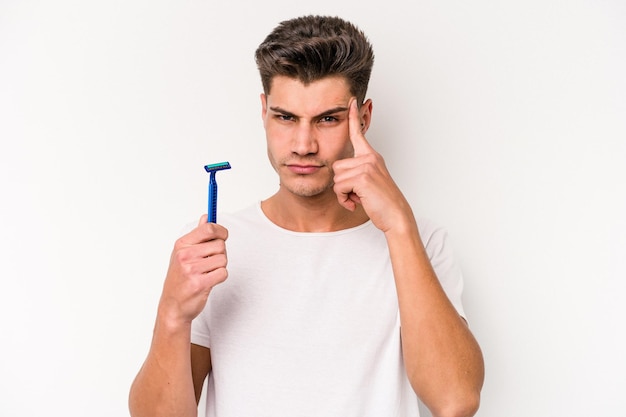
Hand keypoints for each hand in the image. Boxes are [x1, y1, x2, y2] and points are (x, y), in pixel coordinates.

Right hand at [158, 214, 227, 325]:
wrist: (173, 306)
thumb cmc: (179, 278)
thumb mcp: (183, 254)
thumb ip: (197, 236)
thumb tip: (206, 217)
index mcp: (182, 245)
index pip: (208, 228)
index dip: (221, 231)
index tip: (223, 235)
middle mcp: (185, 255)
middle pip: (220, 245)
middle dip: (220, 253)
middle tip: (210, 262)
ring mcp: (192, 270)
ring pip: (223, 260)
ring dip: (220, 267)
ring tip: (207, 273)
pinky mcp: (200, 284)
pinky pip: (223, 273)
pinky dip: (220, 277)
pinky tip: (209, 281)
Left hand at [332, 98, 412, 232]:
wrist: (396, 216)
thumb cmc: (382, 202)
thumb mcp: (370, 182)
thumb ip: (357, 172)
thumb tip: (339, 172)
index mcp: (372, 157)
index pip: (359, 134)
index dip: (354, 117)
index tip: (352, 101)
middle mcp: (370, 158)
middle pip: (337, 166)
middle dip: (341, 184)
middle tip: (357, 194)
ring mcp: (367, 166)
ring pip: (336, 178)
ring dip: (343, 193)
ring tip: (359, 198)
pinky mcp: (362, 177)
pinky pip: (339, 187)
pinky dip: (344, 199)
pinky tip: (357, 203)